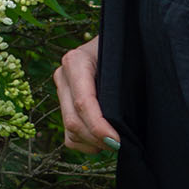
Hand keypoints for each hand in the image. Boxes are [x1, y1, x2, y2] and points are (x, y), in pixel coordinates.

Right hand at [53, 36, 119, 152]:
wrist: (118, 41)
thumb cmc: (126, 48)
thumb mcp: (125, 58)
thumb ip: (122, 83)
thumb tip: (122, 120)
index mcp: (76, 61)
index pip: (83, 102)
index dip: (98, 127)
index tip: (118, 141)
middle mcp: (63, 76)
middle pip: (74, 121)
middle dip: (97, 139)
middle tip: (121, 146)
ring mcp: (61, 91)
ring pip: (70, 131)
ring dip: (93, 143)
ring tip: (116, 143)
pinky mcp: (63, 105)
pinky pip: (69, 136)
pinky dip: (86, 144)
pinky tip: (104, 140)